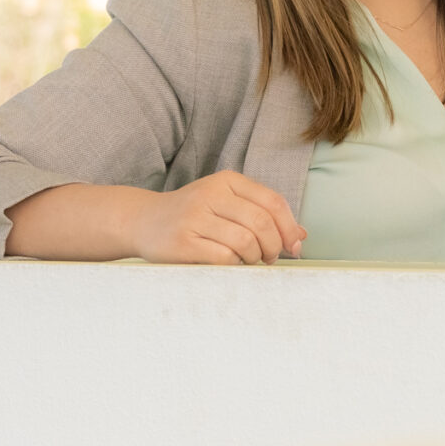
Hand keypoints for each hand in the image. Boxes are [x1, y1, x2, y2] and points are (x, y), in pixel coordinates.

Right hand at [129, 171, 304, 264]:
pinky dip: (234, 265)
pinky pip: (223, 257)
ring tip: (249, 261)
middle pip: (262, 222)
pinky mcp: (182, 242)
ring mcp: (194, 217)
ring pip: (245, 241)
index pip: (273, 202)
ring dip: (255, 257)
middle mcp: (210, 194)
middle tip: (271, 257)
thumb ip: (263, 215)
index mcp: (227, 181)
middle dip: (275, 246)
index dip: (290, 228)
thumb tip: (302, 236)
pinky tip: (230, 264)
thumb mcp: (227, 204)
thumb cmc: (194, 216)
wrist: (142, 221)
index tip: (294, 246)